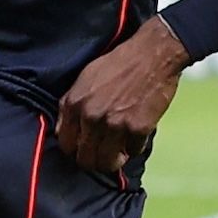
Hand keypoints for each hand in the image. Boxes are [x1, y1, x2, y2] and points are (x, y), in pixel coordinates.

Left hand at [56, 18, 189, 177]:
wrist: (152, 55)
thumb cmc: (118, 63)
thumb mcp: (84, 79)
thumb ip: (72, 105)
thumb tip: (66, 129)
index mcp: (74, 104)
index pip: (65, 144)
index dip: (74, 150)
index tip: (82, 148)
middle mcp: (91, 117)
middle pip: (85, 159)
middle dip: (92, 160)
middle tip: (101, 155)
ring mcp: (115, 125)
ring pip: (107, 163)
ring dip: (113, 161)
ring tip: (118, 152)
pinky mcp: (138, 129)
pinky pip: (133, 152)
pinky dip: (134, 147)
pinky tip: (135, 136)